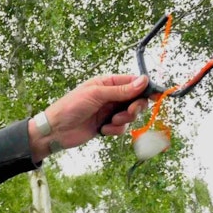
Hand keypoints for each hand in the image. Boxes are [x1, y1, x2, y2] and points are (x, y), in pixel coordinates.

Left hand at [29, 74, 150, 162]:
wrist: (55, 130)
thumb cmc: (71, 106)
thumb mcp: (96, 95)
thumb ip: (121, 90)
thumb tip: (143, 81)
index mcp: (108, 83)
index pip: (134, 83)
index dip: (146, 89)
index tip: (157, 95)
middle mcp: (111, 96)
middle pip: (136, 100)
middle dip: (135, 108)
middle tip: (128, 112)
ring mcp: (109, 112)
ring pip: (130, 116)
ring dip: (123, 121)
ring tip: (109, 122)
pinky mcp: (106, 126)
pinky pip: (121, 129)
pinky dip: (114, 131)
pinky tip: (102, 130)